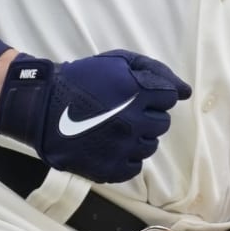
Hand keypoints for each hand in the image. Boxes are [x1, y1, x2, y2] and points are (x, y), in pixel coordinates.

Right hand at [0, 51, 191, 183]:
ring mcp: (122, 148)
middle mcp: (134, 122)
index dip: (153, 94)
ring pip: (150, 145)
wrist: (43, 106)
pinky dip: (126, 157)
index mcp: (138, 93)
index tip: (136, 94)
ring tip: (116, 127)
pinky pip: (135, 166)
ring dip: (138, 136)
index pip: (169, 98)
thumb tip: (186, 92)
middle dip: (148, 115)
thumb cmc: (82, 79)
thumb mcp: (118, 62)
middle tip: (124, 110)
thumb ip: (156, 72)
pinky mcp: (110, 169)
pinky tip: (110, 144)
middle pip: (162, 123)